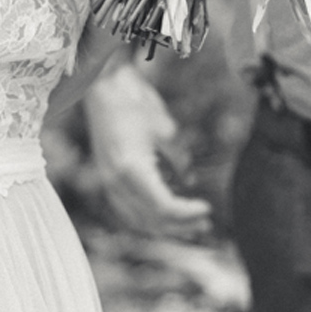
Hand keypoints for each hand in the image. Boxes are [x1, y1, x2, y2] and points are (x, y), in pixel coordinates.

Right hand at [84, 60, 212, 240]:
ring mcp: (107, 181)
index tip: (208, 208)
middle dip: (180, 225)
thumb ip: (179, 160)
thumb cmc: (135, 101)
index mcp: (132, 169)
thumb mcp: (167, 130)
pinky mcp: (106, 177)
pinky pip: (127, 209)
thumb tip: (189, 181)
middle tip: (206, 224)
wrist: (103, 85)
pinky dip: (147, 217)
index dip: (187, 213)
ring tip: (190, 226)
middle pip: (150, 219)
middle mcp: (115, 181)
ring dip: (164, 226)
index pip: (163, 207)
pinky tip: (165, 214)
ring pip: (136, 220)